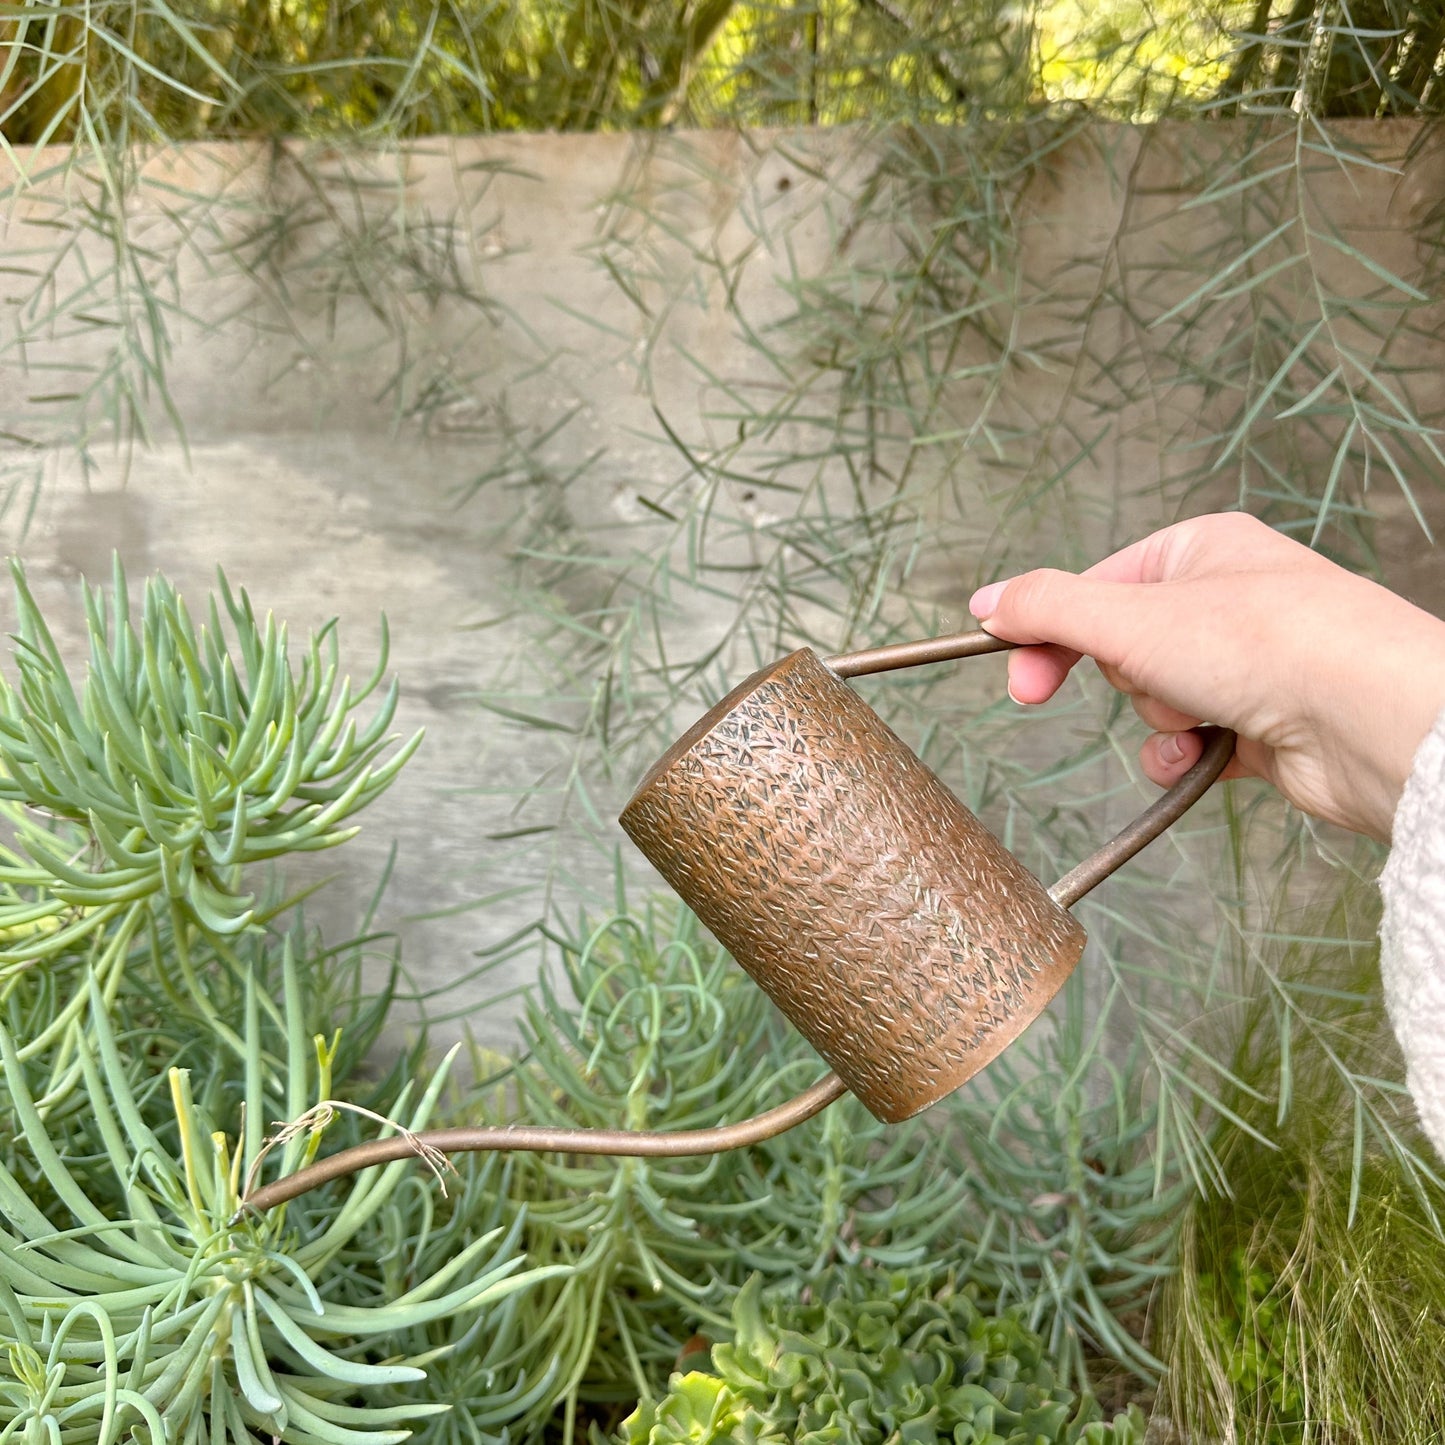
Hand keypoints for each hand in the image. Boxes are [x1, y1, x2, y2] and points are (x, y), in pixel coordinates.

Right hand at [967, 513, 1444, 841]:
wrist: (1367, 718)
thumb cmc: (1266, 644)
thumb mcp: (1128, 615)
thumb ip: (1047, 607)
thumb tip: (988, 601)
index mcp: (1198, 550)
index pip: (1095, 587)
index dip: (1051, 632)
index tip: (1019, 678)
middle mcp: (1226, 598)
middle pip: (1122, 646)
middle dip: (1127, 677)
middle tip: (1140, 686)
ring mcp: (1247, 662)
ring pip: (1153, 698)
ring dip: (1160, 718)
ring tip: (1202, 714)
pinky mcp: (1262, 721)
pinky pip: (1190, 741)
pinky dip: (1186, 753)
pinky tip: (1207, 754)